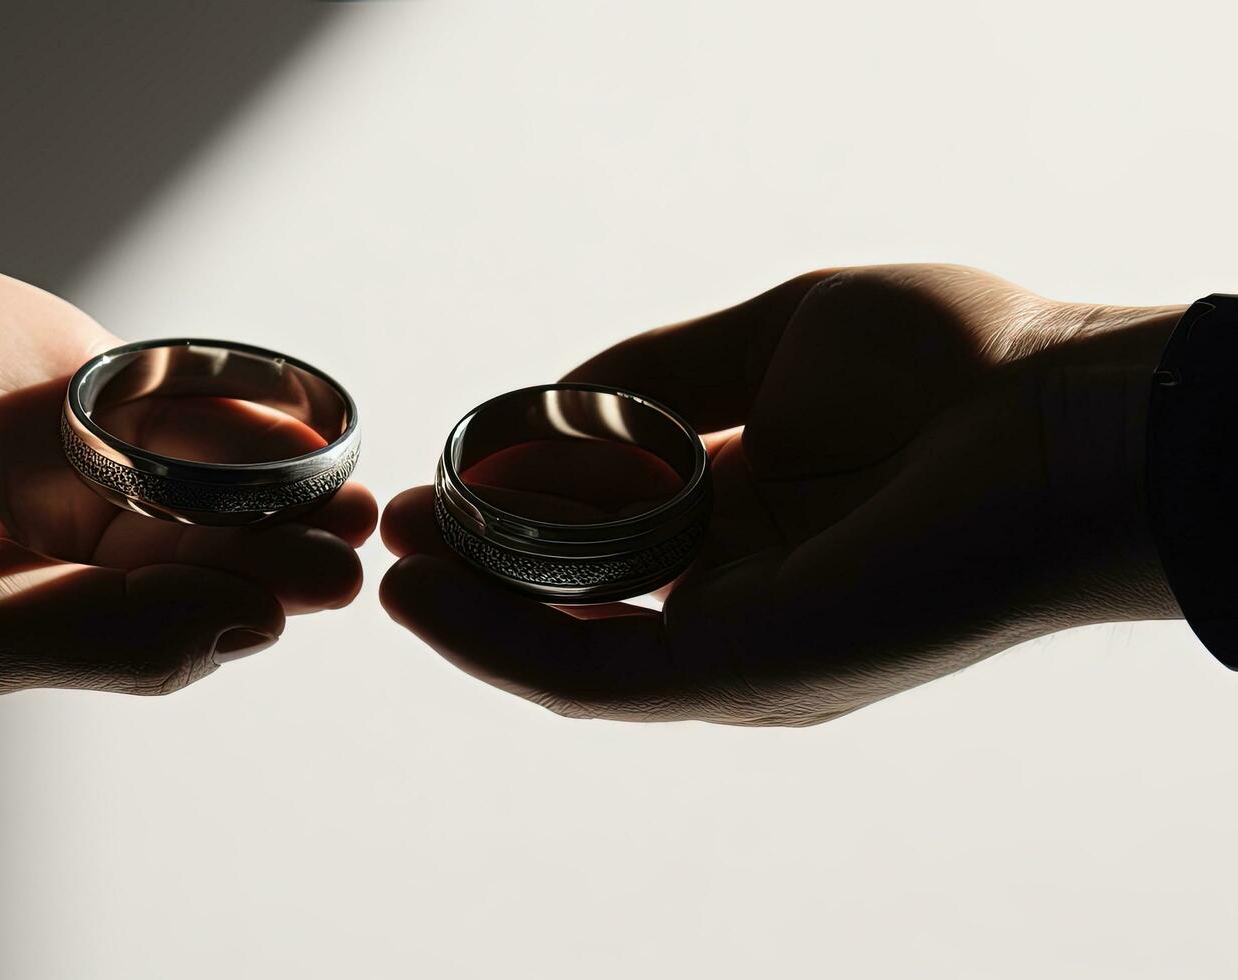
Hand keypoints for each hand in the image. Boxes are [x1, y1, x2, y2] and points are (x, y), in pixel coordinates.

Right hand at [0, 247, 374, 694]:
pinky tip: (293, 417)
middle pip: (204, 554)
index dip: (245, 609)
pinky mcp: (77, 377)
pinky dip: (235, 411)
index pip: (170, 626)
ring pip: (204, 479)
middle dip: (279, 551)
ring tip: (346, 485)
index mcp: (38, 614)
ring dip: (276, 485)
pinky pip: (176, 398)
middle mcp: (67, 544)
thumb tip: (247, 631)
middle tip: (351, 543)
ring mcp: (76, 458)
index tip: (314, 591)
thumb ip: (100, 632)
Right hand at [380, 266, 1180, 724]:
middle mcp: (740, 598)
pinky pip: (588, 672)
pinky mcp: (735, 673)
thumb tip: (546, 406)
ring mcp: (736, 646)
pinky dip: (498, 643)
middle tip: (399, 527)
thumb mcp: (772, 339)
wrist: (1065, 418)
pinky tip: (428, 594)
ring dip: (471, 613)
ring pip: (568, 647)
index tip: (450, 475)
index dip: (523, 508)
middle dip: (482, 566)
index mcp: (757, 524)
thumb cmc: (955, 366)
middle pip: (578, 596)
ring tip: (392, 566)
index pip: (613, 532)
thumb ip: (656, 376)